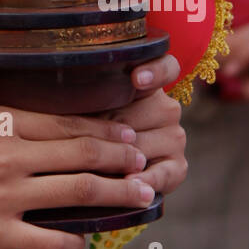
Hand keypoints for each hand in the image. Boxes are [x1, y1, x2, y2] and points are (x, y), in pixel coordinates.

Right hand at [0, 104, 154, 248]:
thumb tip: (27, 128)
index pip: (65, 121)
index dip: (104, 129)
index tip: (127, 134)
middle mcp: (5, 153)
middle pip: (82, 153)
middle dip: (121, 158)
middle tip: (144, 162)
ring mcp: (2, 196)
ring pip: (78, 193)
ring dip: (116, 194)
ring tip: (140, 195)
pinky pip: (51, 240)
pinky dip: (75, 241)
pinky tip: (85, 240)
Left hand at [97, 53, 186, 195]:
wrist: (100, 165)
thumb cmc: (86, 124)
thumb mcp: (86, 104)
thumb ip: (89, 96)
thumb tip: (70, 92)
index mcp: (149, 83)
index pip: (165, 68)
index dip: (154, 72)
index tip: (136, 79)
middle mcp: (167, 108)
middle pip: (141, 113)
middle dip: (110, 126)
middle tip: (83, 135)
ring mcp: (174, 137)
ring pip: (144, 143)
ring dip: (120, 154)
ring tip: (94, 161)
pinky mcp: (177, 167)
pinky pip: (163, 173)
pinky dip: (145, 179)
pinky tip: (130, 181)